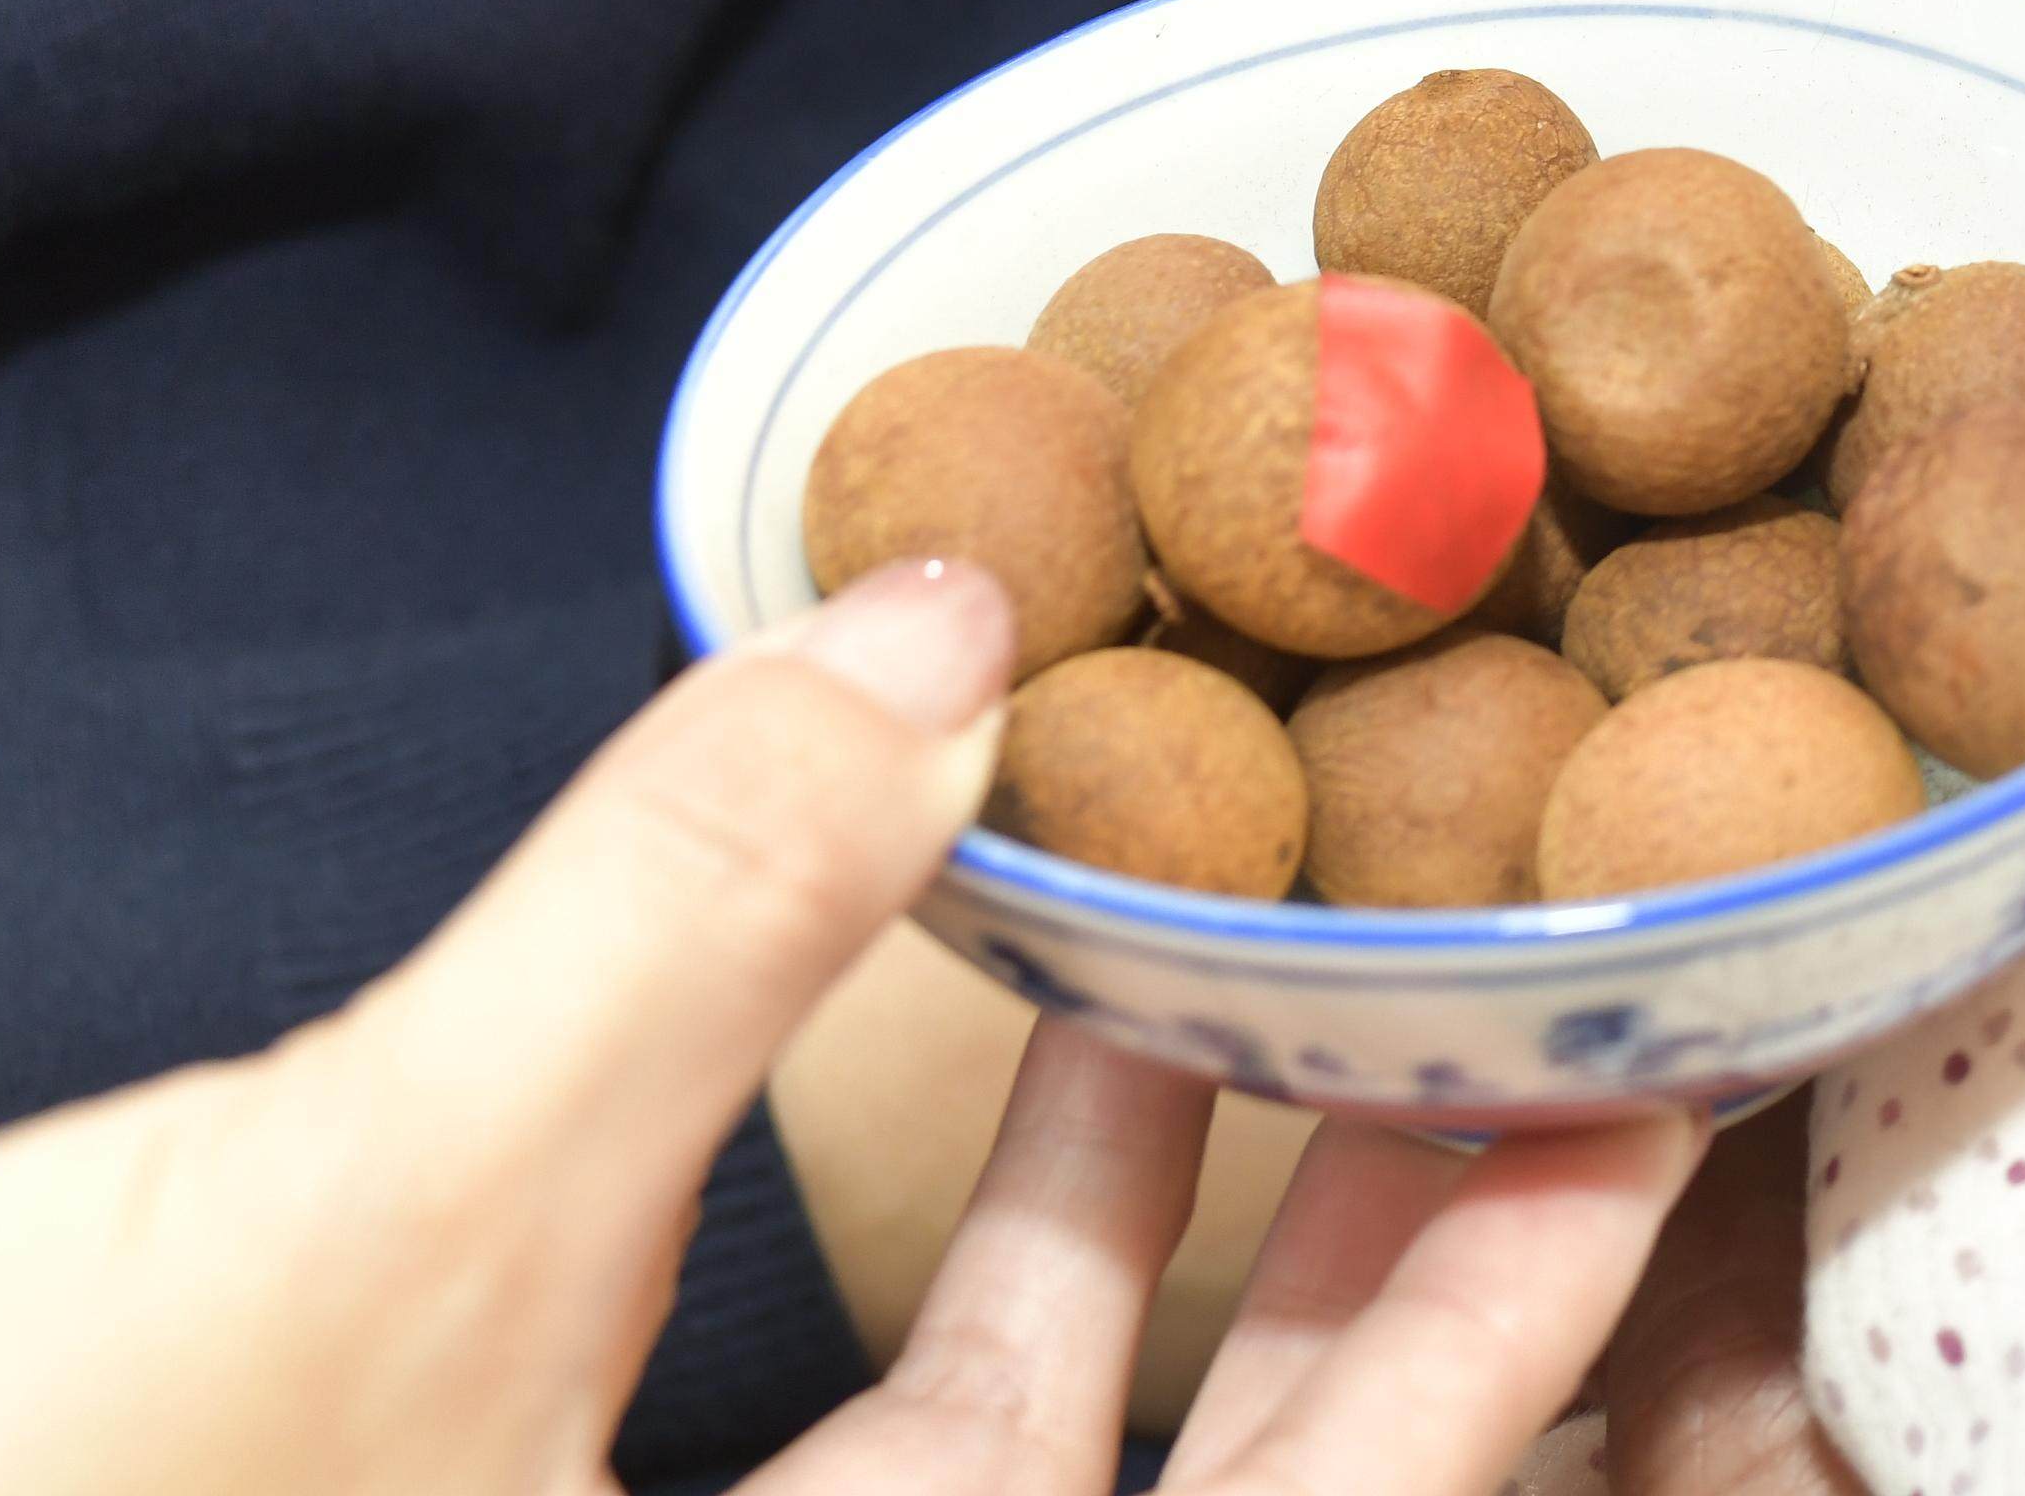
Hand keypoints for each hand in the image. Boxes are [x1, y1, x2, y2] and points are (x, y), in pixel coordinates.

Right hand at [0, 558, 1704, 1495]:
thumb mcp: (347, 1232)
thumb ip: (671, 931)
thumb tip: (937, 616)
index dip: (1519, 1315)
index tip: (1677, 1073)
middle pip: (1234, 1491)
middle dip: (1400, 1228)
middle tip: (1564, 947)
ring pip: (1028, 1451)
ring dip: (1170, 1202)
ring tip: (1305, 924)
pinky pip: (844, 1429)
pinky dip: (932, 1229)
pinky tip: (971, 1009)